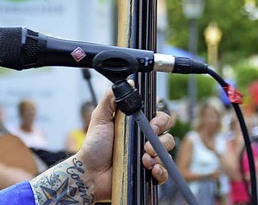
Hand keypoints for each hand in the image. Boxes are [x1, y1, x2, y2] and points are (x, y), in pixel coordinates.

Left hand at [76, 86, 173, 200]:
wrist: (90, 172)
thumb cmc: (94, 146)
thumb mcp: (100, 118)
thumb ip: (111, 99)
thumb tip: (127, 82)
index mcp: (135, 126)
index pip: (157, 118)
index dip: (160, 119)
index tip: (153, 123)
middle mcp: (143, 140)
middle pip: (166, 134)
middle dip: (161, 137)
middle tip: (147, 143)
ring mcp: (147, 157)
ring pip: (167, 153)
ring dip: (158, 154)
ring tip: (144, 158)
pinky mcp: (148, 174)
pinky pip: (165, 173)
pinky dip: (161, 171)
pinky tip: (151, 168)